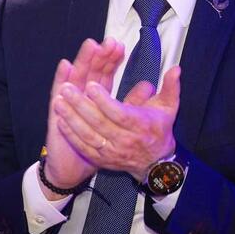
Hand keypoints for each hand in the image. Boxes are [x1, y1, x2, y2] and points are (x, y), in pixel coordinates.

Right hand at [41, 38, 123, 199]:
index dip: (110, 60)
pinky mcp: (56, 112)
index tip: (118, 45)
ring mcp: (68, 103)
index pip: (104, 73)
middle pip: (90, 70)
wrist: (73, 168)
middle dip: (99, 55)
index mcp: (96, 97)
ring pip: (76, 77)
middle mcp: (81, 96)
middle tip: (107, 41)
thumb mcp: (122, 124)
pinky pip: (57, 93)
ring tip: (91, 46)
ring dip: (83, 61)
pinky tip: (65, 65)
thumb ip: (134, 103)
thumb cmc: (97, 145)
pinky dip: (61, 78)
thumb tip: (149, 85)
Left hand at [54, 66, 181, 181]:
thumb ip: (171, 87)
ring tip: (58, 100)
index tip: (91, 85)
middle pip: (99, 123)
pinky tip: (60, 120)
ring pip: (88, 135)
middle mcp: (124, 140)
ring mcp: (111, 152)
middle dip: (81, 105)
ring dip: (71, 118)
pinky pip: (84, 147)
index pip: (119, 113)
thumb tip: (176, 69)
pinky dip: (71, 134)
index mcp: (140, 125)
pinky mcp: (102, 159)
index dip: (103, 100)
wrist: (156, 164)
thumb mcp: (168, 108)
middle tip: (66, 88)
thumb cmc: (159, 130)